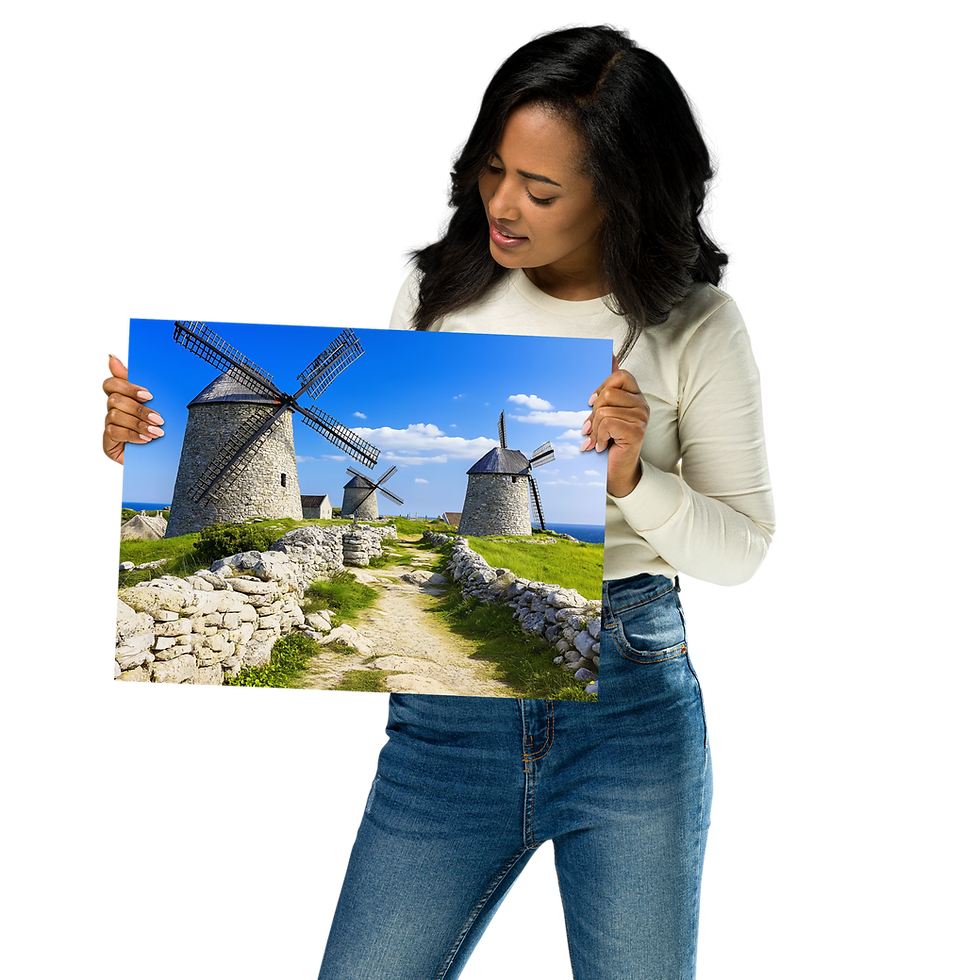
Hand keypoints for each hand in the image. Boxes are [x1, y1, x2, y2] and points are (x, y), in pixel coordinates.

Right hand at [98, 350, 164, 466]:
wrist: (144, 456)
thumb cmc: (147, 425)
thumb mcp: (150, 406)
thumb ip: (143, 389)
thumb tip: (130, 364)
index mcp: (117, 393)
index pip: (109, 381)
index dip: (126, 385)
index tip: (149, 395)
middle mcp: (107, 405)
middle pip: (115, 398)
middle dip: (139, 409)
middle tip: (159, 418)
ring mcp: (104, 421)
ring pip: (115, 415)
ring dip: (139, 423)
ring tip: (157, 431)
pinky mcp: (105, 437)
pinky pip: (115, 432)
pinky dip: (133, 435)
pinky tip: (147, 439)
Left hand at [580, 354, 648, 497]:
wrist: (617, 471)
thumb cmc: (610, 441)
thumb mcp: (605, 412)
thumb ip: (607, 387)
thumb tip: (609, 355)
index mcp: (635, 396)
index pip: (620, 375)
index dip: (602, 387)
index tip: (592, 403)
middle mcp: (642, 404)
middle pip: (608, 393)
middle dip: (593, 412)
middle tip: (592, 427)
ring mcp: (641, 417)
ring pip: (604, 410)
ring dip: (595, 428)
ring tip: (598, 439)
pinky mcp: (636, 430)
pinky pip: (607, 423)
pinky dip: (599, 436)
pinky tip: (602, 445)